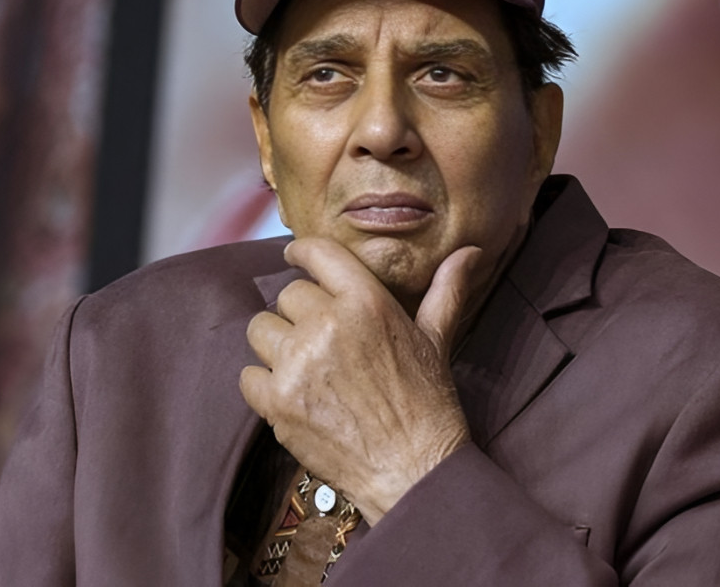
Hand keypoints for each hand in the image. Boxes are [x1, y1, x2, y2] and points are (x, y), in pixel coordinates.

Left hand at [240, 237, 480, 523]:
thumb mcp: (437, 339)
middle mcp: (328, 325)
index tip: (294, 254)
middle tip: (319, 340)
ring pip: (260, 330)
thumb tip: (471, 251)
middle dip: (299, 314)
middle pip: (287, 296)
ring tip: (303, 367)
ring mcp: (298, 364)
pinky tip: (291, 395)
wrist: (414, 468)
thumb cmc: (428, 403)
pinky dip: (263, 384)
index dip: (301, 251)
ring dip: (276, 346)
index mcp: (367, 303)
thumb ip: (445, 290)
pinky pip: (248, 374)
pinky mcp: (277, 401)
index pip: (318, 254)